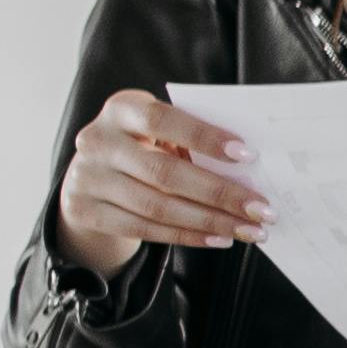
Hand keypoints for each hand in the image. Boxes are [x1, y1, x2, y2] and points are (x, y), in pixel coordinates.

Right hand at [55, 91, 263, 271]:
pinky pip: (144, 229)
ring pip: (157, 207)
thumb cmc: (144, 147)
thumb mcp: (159, 133)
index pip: (163, 120)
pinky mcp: (85, 210)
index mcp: (122, 109)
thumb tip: (248, 169)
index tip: (247, 155)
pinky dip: (187, 236)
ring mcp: (87, 177)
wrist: (92, 176)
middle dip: (220, 193)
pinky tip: (219, 238)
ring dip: (210, 221)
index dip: (204, 137)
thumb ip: (191, 142)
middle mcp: (98, 140)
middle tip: (262, 209)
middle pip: (165, 172)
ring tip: (249, 230)